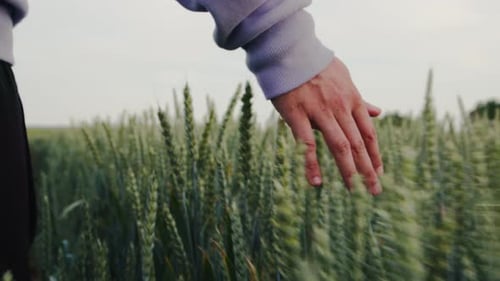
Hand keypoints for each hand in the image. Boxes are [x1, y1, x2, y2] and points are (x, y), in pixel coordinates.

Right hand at [271, 57, 382, 194]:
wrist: (290, 52)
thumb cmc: (316, 67)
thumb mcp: (344, 80)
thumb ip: (359, 100)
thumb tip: (377, 112)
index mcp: (351, 99)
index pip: (368, 133)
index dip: (375, 155)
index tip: (380, 172)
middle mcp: (340, 107)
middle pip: (358, 143)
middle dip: (368, 169)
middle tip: (375, 191)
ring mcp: (320, 111)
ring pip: (339, 146)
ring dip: (349, 170)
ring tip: (355, 191)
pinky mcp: (297, 114)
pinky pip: (307, 144)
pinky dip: (312, 164)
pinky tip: (316, 182)